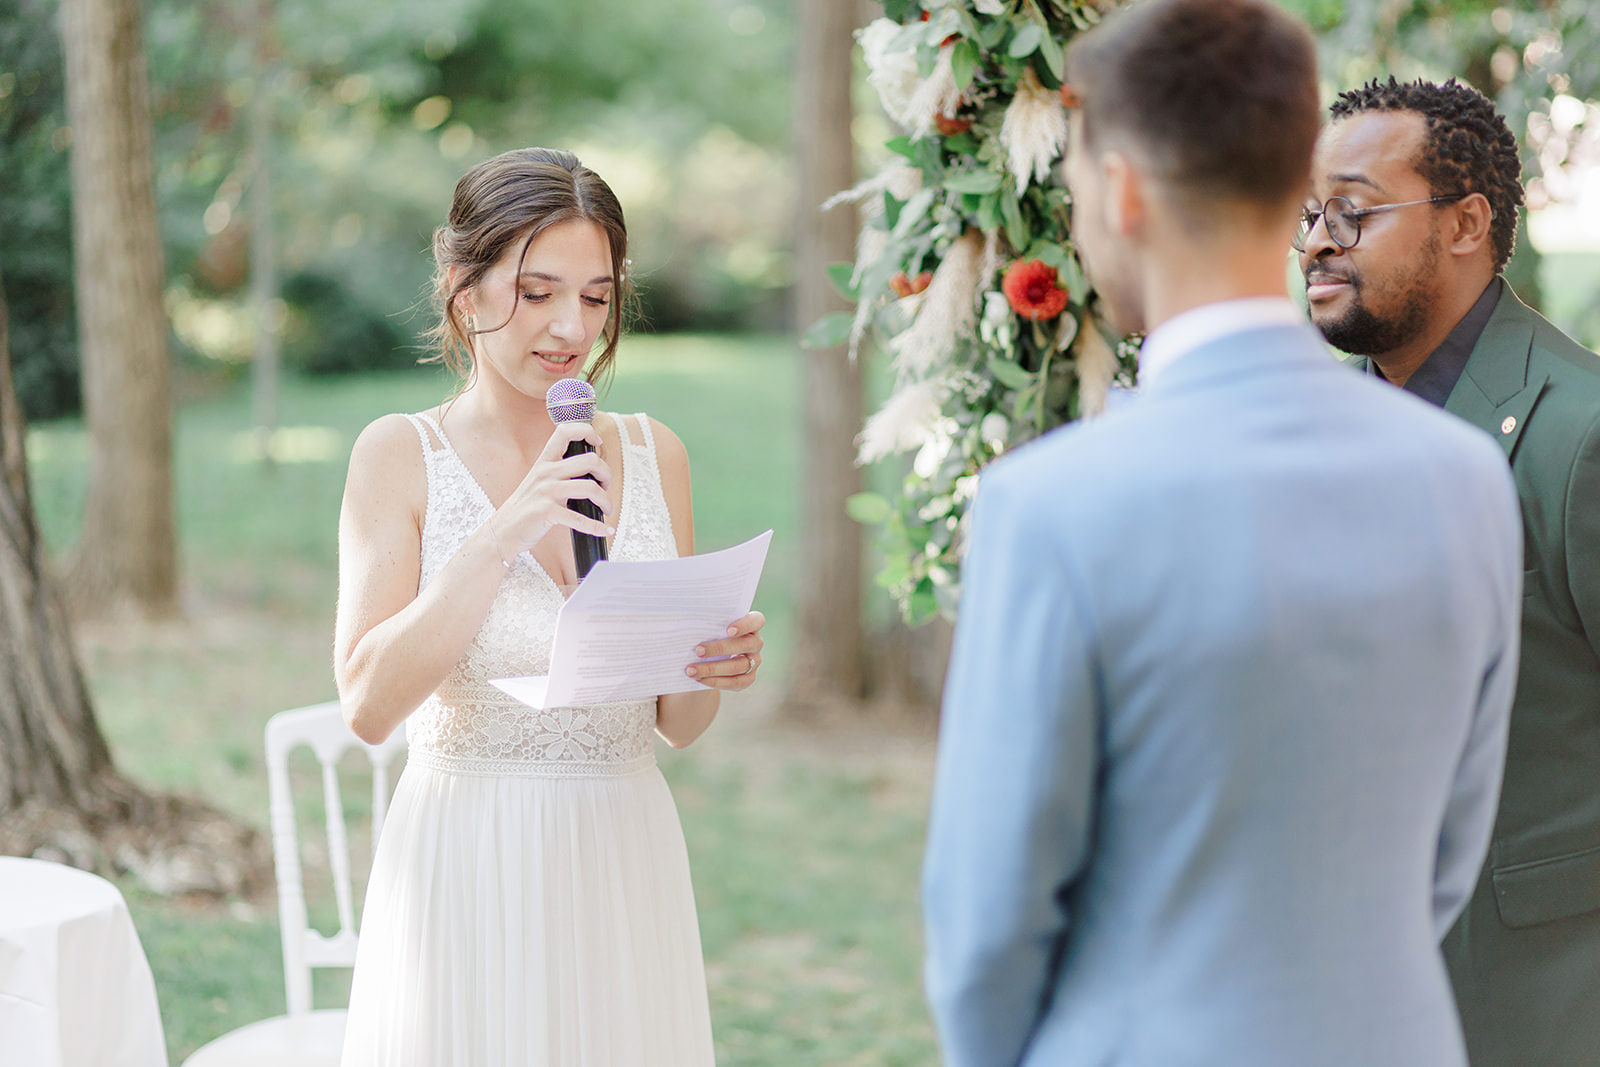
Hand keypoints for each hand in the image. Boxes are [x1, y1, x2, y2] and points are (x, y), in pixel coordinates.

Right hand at [488, 421, 612, 556]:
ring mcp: (546, 492)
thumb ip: (558, 472)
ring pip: (590, 487)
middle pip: (590, 460)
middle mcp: (546, 473)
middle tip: (605, 486)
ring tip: (606, 509)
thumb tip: (589, 470)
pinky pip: (580, 519)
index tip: (597, 441)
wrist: (503, 530)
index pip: (565, 432)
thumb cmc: (526, 507)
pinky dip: (597, 526)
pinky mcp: (547, 512)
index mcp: (544, 462)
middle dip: (606, 473)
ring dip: (606, 500)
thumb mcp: (538, 481)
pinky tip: (606, 530)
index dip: (586, 431)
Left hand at [685, 610, 765, 689]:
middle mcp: (756, 643)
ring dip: (712, 668)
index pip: (756, 621)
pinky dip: (716, 681)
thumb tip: (686, 621)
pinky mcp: (748, 678)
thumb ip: (705, 621)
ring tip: (691, 669)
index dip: (745, 625)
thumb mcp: (708, 625)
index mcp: (751, 624)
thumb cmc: (709, 633)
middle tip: (698, 650)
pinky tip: (699, 679)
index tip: (728, 630)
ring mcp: (754, 662)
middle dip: (720, 648)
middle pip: (746, 645)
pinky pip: (735, 682)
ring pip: (738, 666)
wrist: (709, 656)